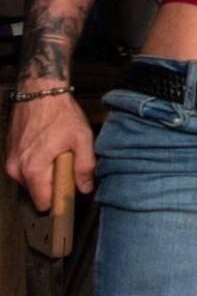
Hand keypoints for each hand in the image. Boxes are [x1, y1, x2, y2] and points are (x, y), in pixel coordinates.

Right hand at [5, 92, 95, 210]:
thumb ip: (85, 166)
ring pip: (31, 180)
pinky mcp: (10, 153)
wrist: (40, 92)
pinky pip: (25, 168)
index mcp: (33, 169)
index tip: (70, 190)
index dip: (59, 200)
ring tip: (58, 152)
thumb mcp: (81, 138)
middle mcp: (17, 169)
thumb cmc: (61, 113)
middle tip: (67, 163)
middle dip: (53, 183)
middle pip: (37, 192)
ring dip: (45, 172)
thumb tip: (86, 188)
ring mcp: (11, 161)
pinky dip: (37, 163)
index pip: (43, 203)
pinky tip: (48, 147)